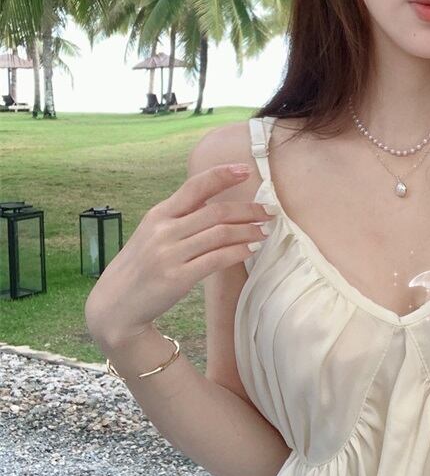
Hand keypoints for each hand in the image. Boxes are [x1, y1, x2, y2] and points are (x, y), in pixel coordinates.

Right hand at [85, 163, 273, 348]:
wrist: (115, 306)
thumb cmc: (140, 268)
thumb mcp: (152, 234)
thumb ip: (179, 219)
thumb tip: (216, 207)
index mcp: (158, 214)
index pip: (194, 186)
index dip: (222, 175)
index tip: (245, 170)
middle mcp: (163, 230)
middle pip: (215, 211)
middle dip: (248, 210)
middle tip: (269, 211)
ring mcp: (169, 254)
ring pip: (220, 234)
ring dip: (248, 231)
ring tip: (264, 231)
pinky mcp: (177, 277)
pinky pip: (216, 259)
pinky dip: (238, 252)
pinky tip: (251, 250)